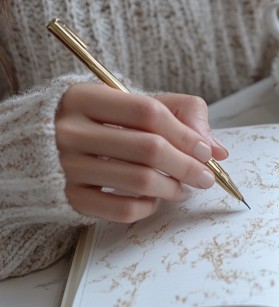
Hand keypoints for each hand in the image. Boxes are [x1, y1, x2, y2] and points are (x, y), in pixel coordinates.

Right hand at [55, 84, 228, 222]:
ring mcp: (66, 166)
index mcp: (85, 97)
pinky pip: (121, 209)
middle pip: (148, 149)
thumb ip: (178, 112)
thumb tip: (216, 148)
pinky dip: (147, 207)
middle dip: (187, 166)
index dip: (184, 133)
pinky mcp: (68, 198)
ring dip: (173, 188)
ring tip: (184, 189)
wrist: (34, 148)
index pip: (148, 112)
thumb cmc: (95, 122)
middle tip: (206, 176)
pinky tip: (154, 200)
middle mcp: (70, 130)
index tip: (206, 150)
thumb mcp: (127, 103)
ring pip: (139, 181)